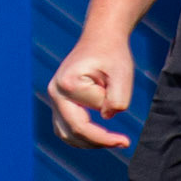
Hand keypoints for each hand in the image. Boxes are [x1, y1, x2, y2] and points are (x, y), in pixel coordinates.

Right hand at [48, 34, 134, 149]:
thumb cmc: (113, 55)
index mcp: (68, 84)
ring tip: (110, 140)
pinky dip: (81, 135)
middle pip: (71, 131)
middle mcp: (55, 91)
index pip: (85, 122)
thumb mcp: (123, 75)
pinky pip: (65, 126)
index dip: (107, 136)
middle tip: (122, 143)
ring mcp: (54, 95)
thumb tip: (106, 118)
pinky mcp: (59, 99)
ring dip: (87, 142)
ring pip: (65, 133)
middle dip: (97, 142)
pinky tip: (100, 134)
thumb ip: (117, 100)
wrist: (102, 38)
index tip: (126, 141)